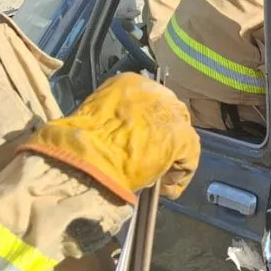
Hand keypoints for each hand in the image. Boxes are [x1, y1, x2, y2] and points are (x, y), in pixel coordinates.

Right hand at [18, 73, 200, 203]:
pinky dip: (179, 176)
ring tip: (158, 177)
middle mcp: (154, 90)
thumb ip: (115, 121)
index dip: (147, 126)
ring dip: (172, 158)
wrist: (86, 158)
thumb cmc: (82, 142)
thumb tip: (122, 136)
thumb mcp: (96, 120)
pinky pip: (188, 158)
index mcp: (128, 83)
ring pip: (181, 136)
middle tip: (153, 161)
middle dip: (164, 139)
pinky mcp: (183, 136)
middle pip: (170, 116)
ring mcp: (171, 112)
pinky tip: (166, 188)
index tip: (139, 143)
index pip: (149, 103)